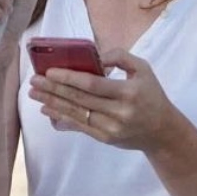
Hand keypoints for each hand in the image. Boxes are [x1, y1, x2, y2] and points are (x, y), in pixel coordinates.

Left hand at [29, 48, 175, 151]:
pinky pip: (79, 127)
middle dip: (54, 89)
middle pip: (79, 99)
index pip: (93, 85)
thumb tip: (95, 57)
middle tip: (34, 80)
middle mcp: (119, 112)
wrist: (162, 131)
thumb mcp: (143, 69)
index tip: (50, 71)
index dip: (69, 78)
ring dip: (52, 103)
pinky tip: (47, 109)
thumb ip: (120, 57)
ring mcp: (111, 128)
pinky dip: (61, 118)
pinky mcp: (105, 138)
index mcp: (128, 92)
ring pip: (76, 114)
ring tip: (34, 94)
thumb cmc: (151, 95)